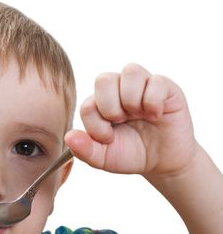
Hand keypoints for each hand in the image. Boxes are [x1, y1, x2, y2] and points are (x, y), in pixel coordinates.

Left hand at [65, 63, 196, 177]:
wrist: (163, 162)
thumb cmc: (131, 154)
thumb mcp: (104, 158)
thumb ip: (84, 150)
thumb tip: (69, 137)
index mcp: (100, 104)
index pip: (87, 104)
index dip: (95, 124)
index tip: (108, 138)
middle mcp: (119, 90)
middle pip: (103, 79)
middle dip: (110, 106)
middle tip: (121, 122)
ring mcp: (142, 86)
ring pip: (130, 71)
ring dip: (131, 99)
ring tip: (140, 115)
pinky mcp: (166, 87)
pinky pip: (156, 81)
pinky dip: (153, 101)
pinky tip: (156, 115)